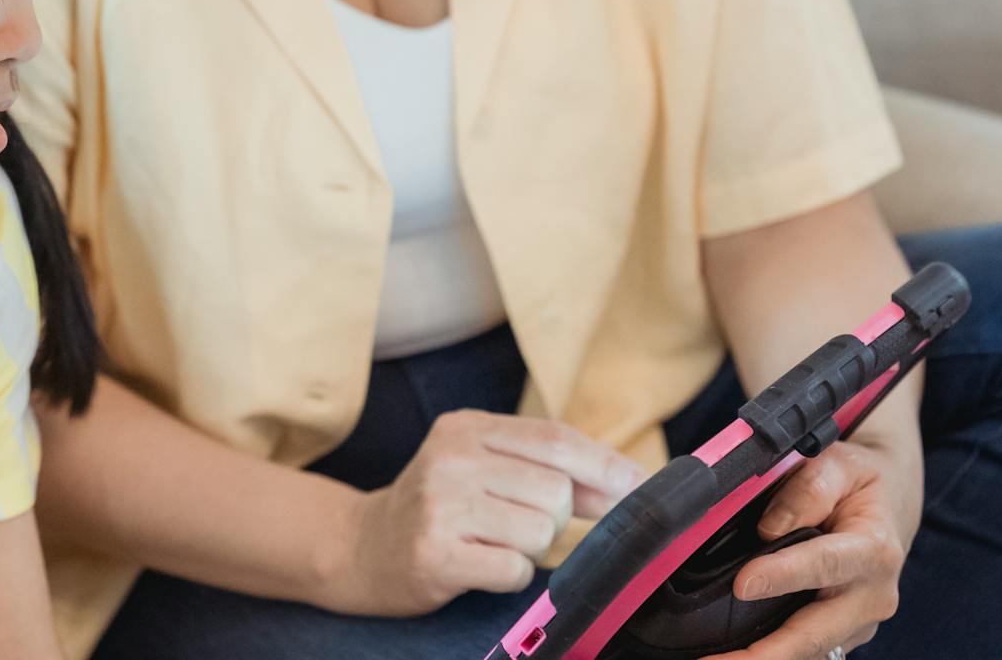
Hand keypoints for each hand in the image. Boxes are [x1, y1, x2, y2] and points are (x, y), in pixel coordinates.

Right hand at [319, 409, 649, 615]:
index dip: (604, 465)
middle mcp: (450, 457)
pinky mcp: (434, 552)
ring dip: (530, 548)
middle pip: (555, 490)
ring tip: (490, 542)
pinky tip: (478, 564)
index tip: (641, 487)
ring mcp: (439, 504)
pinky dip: (510, 574)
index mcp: (465, 427)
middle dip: (555, 518)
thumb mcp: (480, 467)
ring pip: (540, 531)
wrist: (361, 547)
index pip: (554, 439)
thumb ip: (545, 468)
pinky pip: (515, 569)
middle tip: (516, 524)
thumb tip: (627, 483)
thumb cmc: (439, 507)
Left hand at [707, 438, 922, 658]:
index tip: (743, 585)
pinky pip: (807, 651)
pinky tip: (734, 659)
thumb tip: (768, 529)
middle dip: (766, 655)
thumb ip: (807, 490)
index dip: (784, 576)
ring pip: (809, 652)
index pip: (824, 564)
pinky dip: (771, 657)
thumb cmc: (857, 483)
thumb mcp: (839, 464)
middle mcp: (873, 596)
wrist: (891, 505)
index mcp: (874, 549)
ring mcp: (859, 622)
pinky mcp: (843, 634)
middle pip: (815, 634)